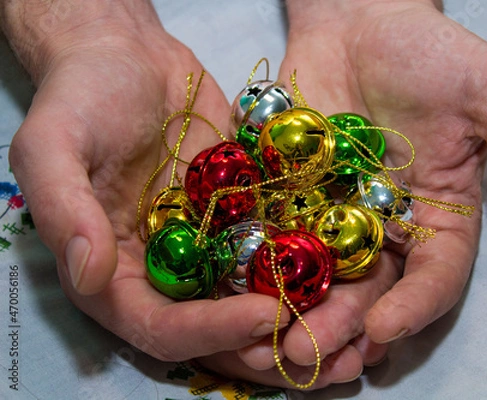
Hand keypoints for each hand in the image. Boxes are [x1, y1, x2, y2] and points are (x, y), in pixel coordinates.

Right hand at [2, 0, 364, 387]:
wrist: (129, 57)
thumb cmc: (82, 96)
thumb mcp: (52, 144)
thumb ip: (64, 210)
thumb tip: (89, 274)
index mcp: (114, 274)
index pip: (163, 327)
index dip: (214, 331)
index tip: (270, 315)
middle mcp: (166, 272)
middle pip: (219, 334)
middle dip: (272, 348)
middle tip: (333, 354)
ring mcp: (208, 248)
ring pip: (255, 301)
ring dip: (304, 322)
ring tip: (357, 336)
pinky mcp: (241, 219)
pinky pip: (276, 251)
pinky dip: (311, 268)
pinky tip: (355, 275)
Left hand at [278, 0, 486, 351]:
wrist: (358, 20)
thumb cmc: (429, 51)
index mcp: (439, 218)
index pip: (434, 277)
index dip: (414, 307)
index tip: (386, 327)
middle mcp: (386, 229)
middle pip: (368, 291)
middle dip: (341, 326)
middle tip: (308, 353)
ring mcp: (333, 217)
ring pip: (318, 279)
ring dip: (296, 313)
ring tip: (272, 345)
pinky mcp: (288, 198)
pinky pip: (272, 240)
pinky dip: (257, 270)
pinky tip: (236, 296)